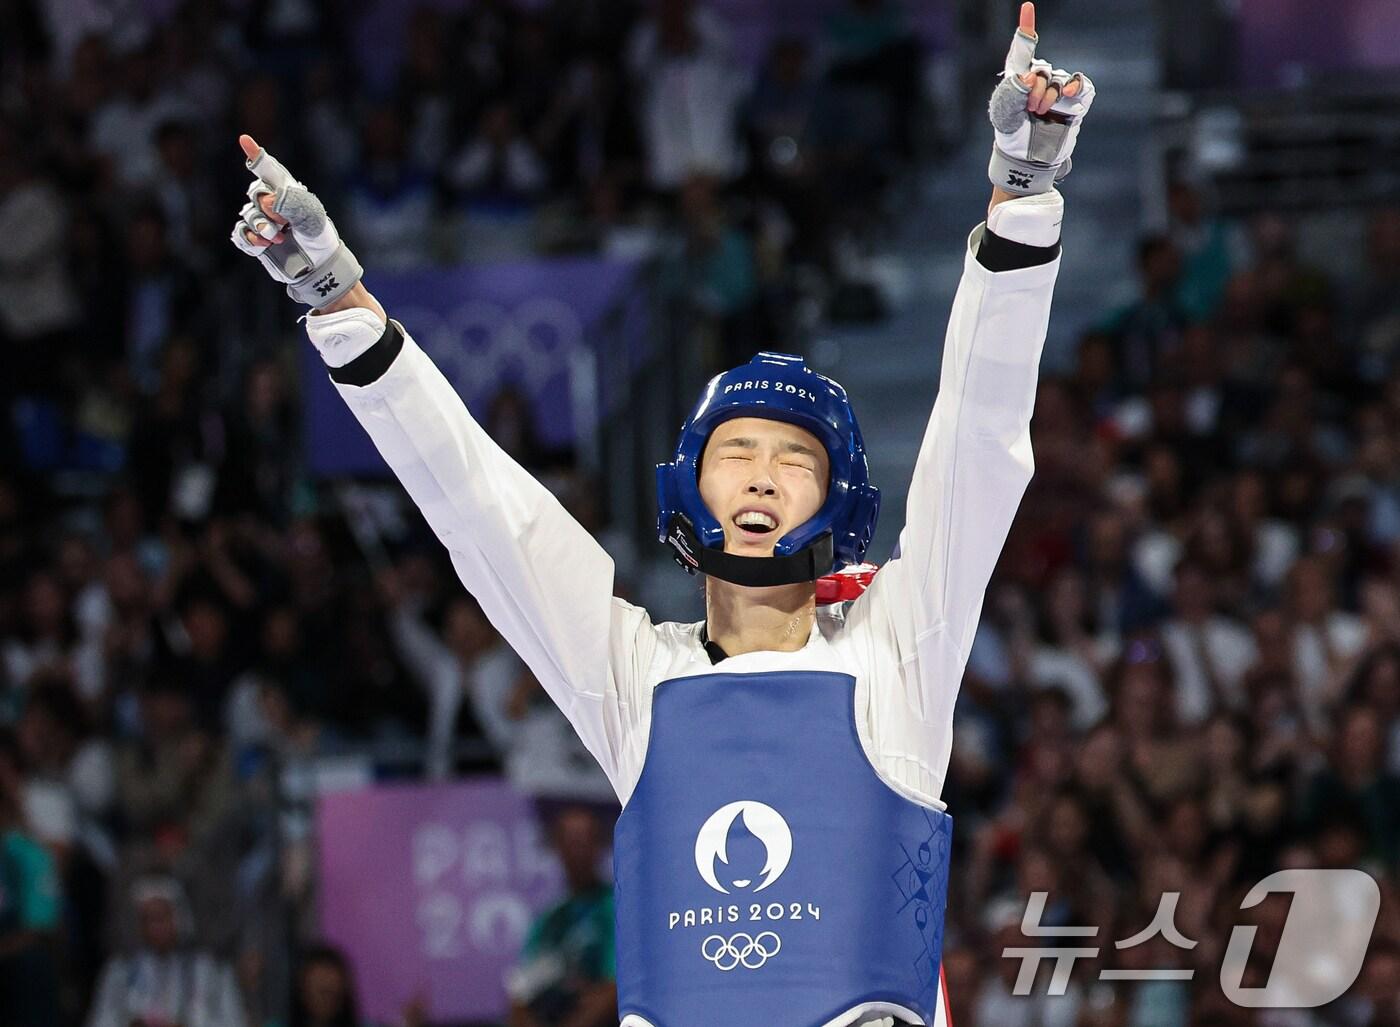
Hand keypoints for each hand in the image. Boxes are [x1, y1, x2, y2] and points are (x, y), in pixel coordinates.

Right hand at [230, 134, 363, 307]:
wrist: (317, 268)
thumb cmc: (319, 239)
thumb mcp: (312, 219)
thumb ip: (293, 204)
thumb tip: (269, 200)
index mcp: (288, 192)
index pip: (269, 169)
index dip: (255, 154)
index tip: (244, 139)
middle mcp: (272, 203)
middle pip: (255, 193)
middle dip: (268, 208)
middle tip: (285, 223)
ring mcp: (262, 220)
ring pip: (249, 215)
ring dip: (263, 228)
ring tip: (279, 238)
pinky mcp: (255, 239)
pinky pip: (241, 233)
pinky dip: (251, 240)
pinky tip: (265, 246)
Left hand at [987, 3, 1094, 195]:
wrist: (1029, 159)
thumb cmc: (1012, 137)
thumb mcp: (1003, 116)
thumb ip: (1011, 94)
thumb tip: (1029, 79)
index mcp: (1018, 79)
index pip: (1023, 49)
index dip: (1026, 26)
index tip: (1027, 6)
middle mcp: (1039, 80)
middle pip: (1041, 69)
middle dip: (1034, 90)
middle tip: (1030, 110)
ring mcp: (1058, 90)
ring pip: (1058, 79)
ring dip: (1049, 95)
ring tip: (1042, 113)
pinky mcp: (1075, 100)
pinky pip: (1080, 83)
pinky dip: (1075, 88)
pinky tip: (1067, 97)